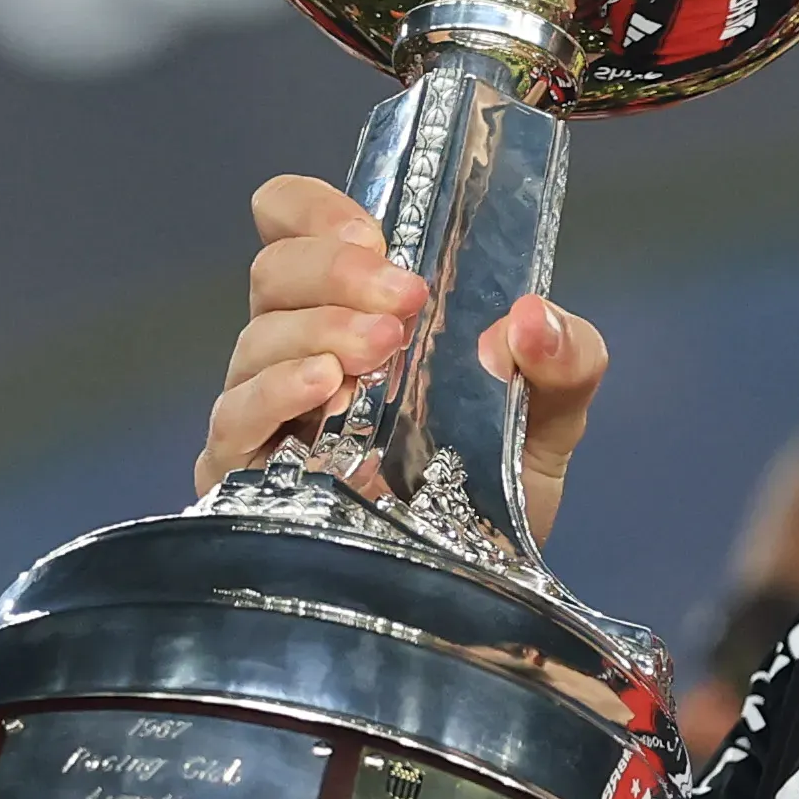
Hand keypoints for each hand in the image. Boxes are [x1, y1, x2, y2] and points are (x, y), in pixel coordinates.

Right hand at [197, 175, 609, 542]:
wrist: (490, 587)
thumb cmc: (502, 478)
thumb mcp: (554, 409)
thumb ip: (565, 354)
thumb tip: (531, 318)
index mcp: (357, 306)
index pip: (292, 224)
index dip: (312, 210)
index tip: (373, 232)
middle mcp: (300, 348)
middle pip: (273, 275)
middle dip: (334, 270)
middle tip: (405, 296)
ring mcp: (270, 414)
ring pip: (253, 341)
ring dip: (318, 329)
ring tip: (383, 348)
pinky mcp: (246, 482)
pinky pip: (233, 422)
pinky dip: (273, 392)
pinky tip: (324, 388)